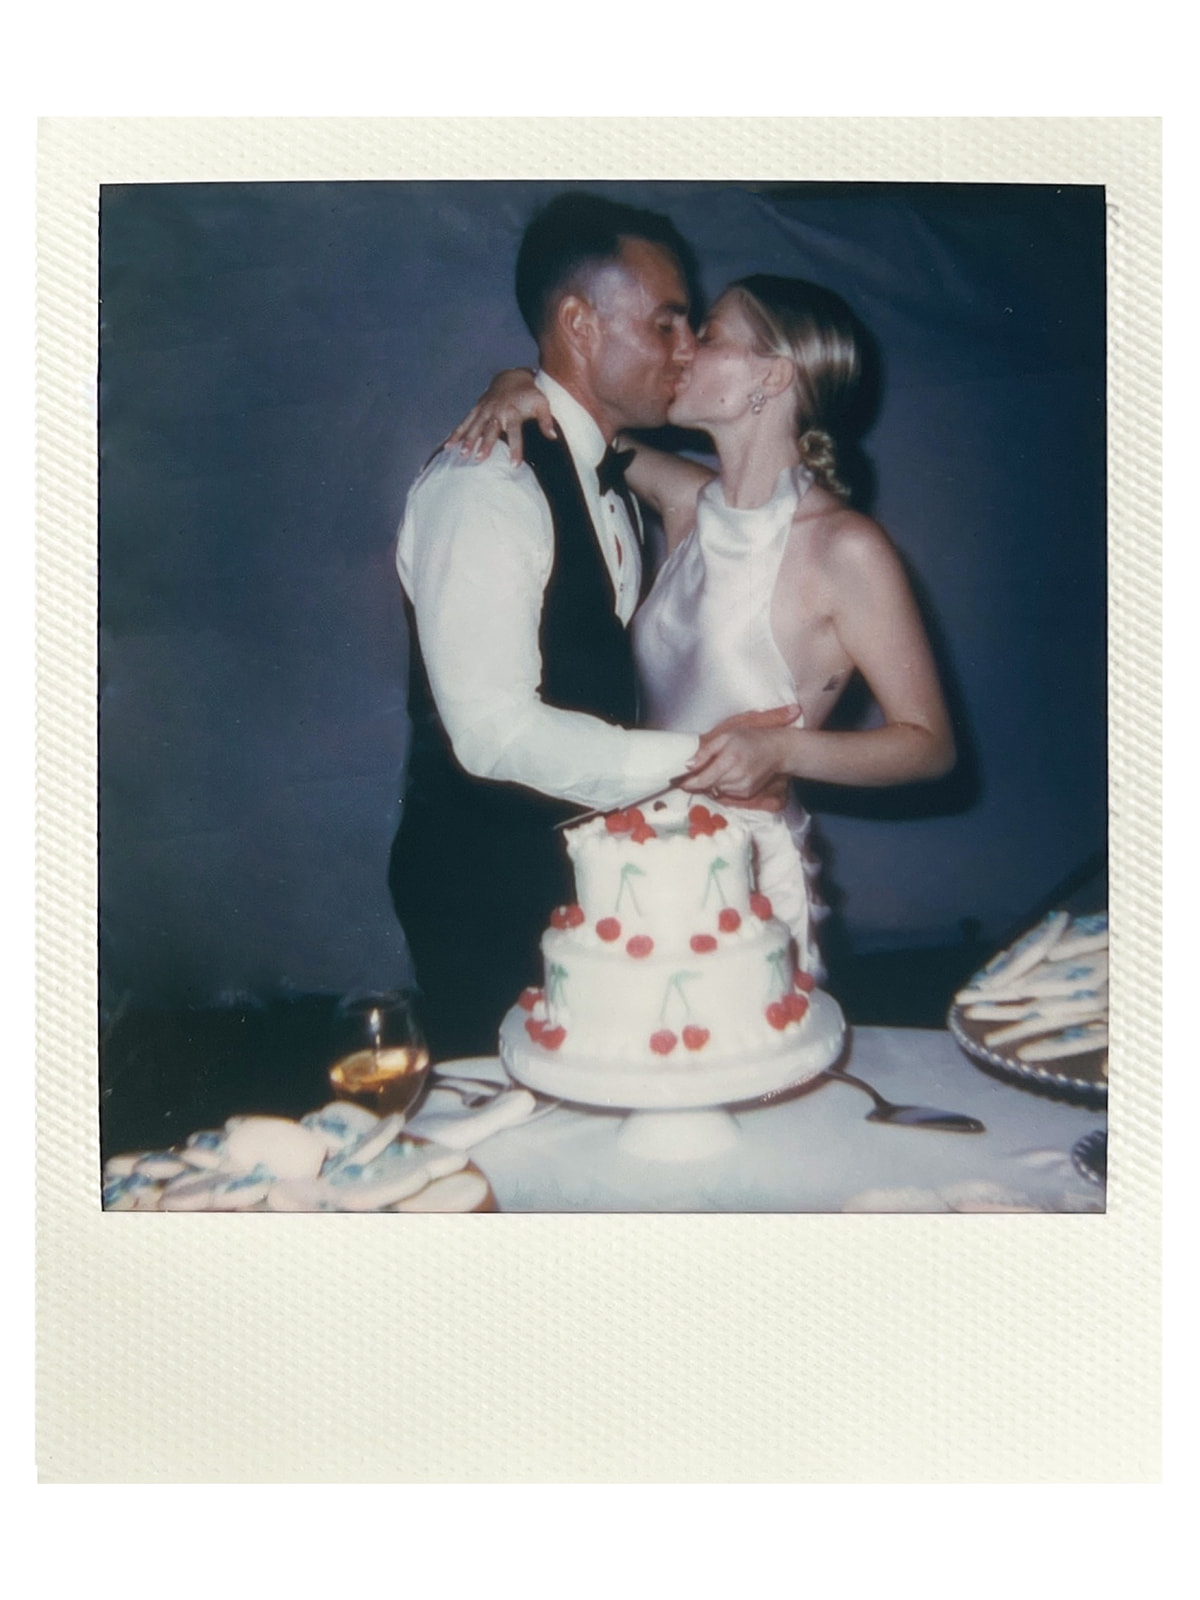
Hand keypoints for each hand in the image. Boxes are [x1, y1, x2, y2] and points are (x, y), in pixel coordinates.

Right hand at [445, 369, 555, 465]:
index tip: (514, 465)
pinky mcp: (477, 409)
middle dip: (485, 444)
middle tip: (479, 459)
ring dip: (468, 440)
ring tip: (462, 454)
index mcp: (513, 413)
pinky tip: (448, 446)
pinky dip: (456, 433)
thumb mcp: (542, 404)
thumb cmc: (530, 393)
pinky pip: (465, 422)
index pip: (515, 433)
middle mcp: (497, 412)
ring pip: (475, 426)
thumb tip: (553, 437)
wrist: (512, 376)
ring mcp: (485, 410)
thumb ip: (546, 421)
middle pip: (490, 430)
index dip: (515, 449)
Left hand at [680, 704, 802, 802]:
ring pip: (716, 790)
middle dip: (699, 781)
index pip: (703, 779)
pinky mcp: (747, 794)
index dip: (688, 783)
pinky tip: (731, 774)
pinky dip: (724, 785)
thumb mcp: (726, 737)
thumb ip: (705, 752)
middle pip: (708, 786)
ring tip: (721, 767)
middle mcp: (736, 777)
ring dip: (713, 782)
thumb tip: (687, 766)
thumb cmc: (750, 739)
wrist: (777, 750)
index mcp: (729, 760)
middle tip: (694, 772)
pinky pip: (727, 792)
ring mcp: (743, 788)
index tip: (677, 781)